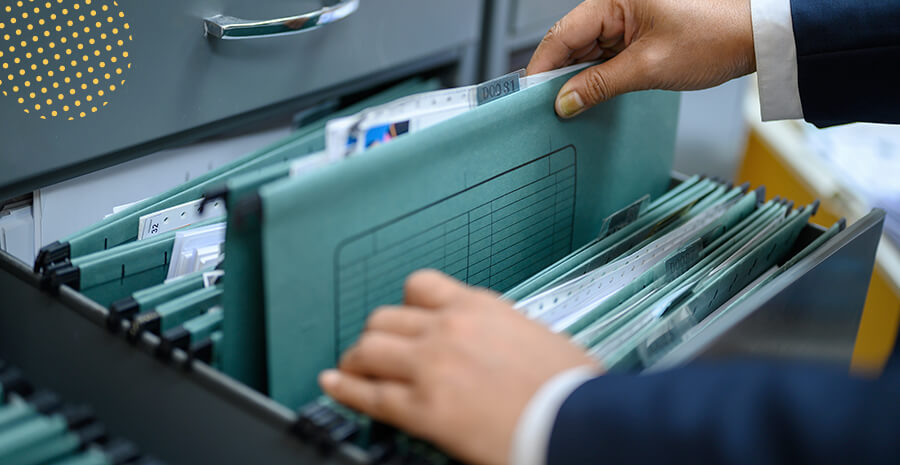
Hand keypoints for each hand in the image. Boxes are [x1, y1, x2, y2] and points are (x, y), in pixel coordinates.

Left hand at [319, 270, 598, 464]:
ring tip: (355, 370)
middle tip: (377, 352)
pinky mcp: (422, 408)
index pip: (418, 287)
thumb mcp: (533, 335)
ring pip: (368, 349)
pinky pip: (368, 393)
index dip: (405, 307)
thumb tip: (488, 343)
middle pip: (384, 318)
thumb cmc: (568, 387)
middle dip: (377, 336)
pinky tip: (332, 384)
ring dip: (359, 359)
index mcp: (478, 307)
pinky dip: (344, 388)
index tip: (404, 320)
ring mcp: (431, 366)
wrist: (577, 422)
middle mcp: (448, 328)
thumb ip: (497, 329)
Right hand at [527, 0, 755, 117]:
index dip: (541, 68)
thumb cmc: (714, 37)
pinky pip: (604, 55)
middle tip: (548, 110)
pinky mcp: (636, 34)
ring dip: (579, 79)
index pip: (560, 34)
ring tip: (573, 106)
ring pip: (585, 52)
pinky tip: (593, 96)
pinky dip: (597, 77)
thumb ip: (600, 86)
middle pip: (569, 43)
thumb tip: (565, 101)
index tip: (528, 96)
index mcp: (614, 0)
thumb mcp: (649, 68)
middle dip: (559, 77)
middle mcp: (615, 5)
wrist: (755, 37)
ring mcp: (625, 19)